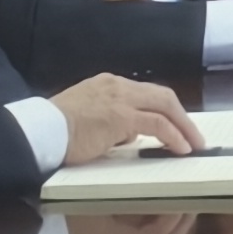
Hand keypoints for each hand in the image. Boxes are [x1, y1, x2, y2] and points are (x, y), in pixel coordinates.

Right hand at [49, 74, 200, 166]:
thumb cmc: (55, 130)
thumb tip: (129, 135)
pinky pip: (158, 125)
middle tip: (193, 135)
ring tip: (194, 144)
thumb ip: (109, 121)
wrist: (39, 131)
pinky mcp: (122, 117)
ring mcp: (121, 99)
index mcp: (108, 84)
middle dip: (181, 116)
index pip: (145, 93)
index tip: (174, 124)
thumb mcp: (86, 117)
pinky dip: (173, 136)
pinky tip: (181, 148)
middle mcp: (118, 86)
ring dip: (183, 126)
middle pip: (162, 96)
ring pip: (165, 106)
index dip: (163, 109)